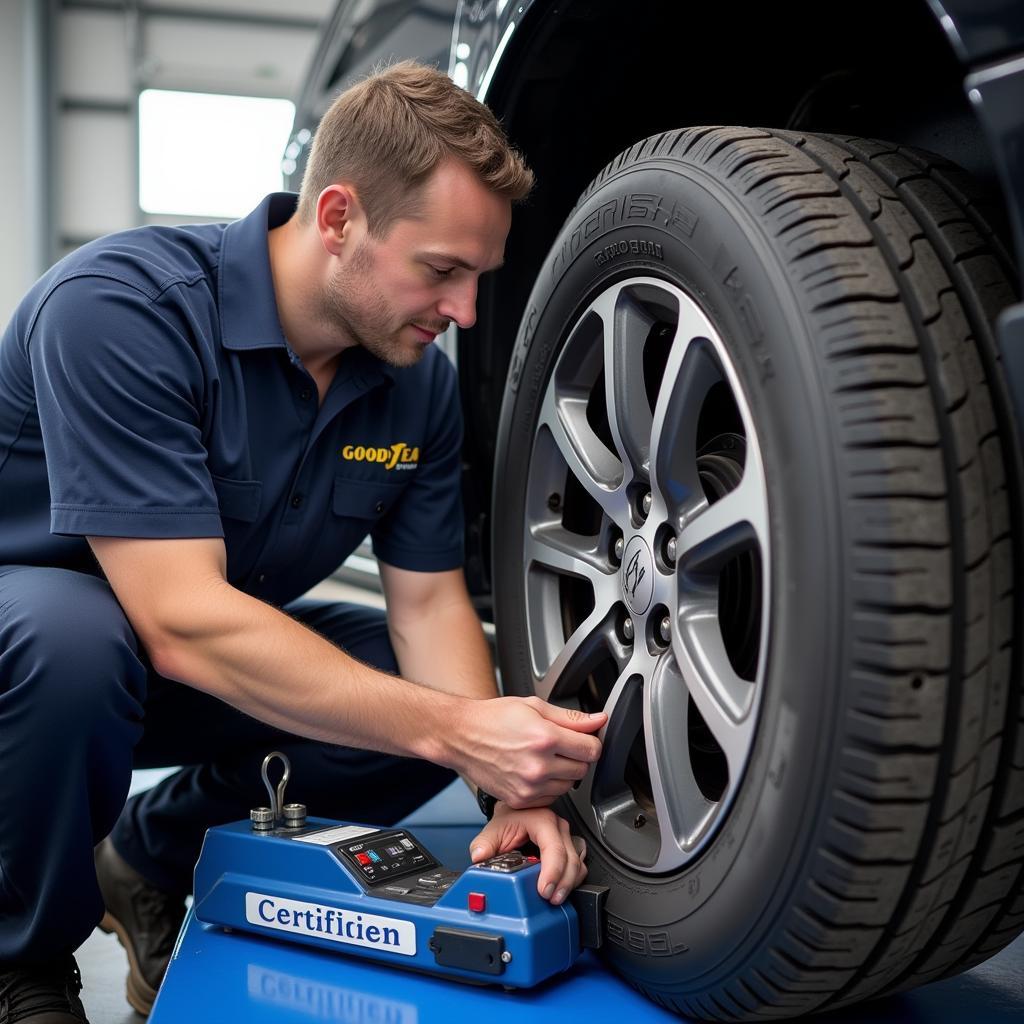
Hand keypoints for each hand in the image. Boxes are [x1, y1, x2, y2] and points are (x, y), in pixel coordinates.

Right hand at [455, 695, 605, 808]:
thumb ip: (570, 717)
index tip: (583, 739)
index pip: (592, 750)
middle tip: (559, 745)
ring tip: (543, 757)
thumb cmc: (493, 718)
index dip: (591, 742)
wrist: (461, 736)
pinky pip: (550, 798)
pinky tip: (534, 771)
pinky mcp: (520, 800)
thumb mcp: (533, 706)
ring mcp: (529, 786)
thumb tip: (599, 720)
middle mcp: (538, 765)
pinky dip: (548, 787)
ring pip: (568, 786)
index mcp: (545, 738)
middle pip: (583, 769)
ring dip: (563, 773)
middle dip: (577, 757)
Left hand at [469, 805, 587, 904]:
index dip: (552, 872)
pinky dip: (572, 880)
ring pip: (578, 865)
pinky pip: (579, 866)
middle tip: (550, 900)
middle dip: (563, 884)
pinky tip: (561, 888)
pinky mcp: (571, 847)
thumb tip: (479, 856)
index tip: (544, 890)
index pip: (554, 848)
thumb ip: (484, 844)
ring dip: (569, 884)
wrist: (516, 812)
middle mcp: (558, 827)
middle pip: (570, 860)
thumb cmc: (509, 818)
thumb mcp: (493, 829)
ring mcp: (567, 837)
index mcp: (542, 821)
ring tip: (555, 898)